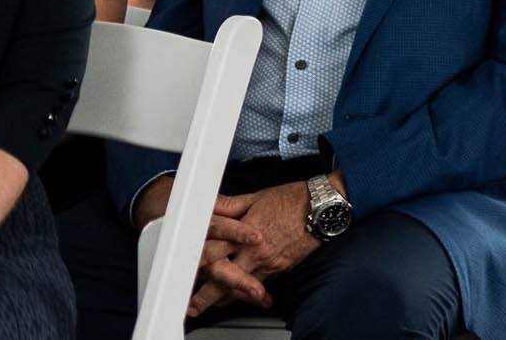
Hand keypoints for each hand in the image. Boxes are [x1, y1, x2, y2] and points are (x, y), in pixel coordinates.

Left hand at [187, 182, 316, 318]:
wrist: (324, 208)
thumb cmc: (293, 199)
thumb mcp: (257, 198)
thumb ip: (230, 205)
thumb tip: (209, 205)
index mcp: (244, 233)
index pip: (212, 252)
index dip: (194, 263)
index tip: (182, 271)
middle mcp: (254, 252)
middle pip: (223, 279)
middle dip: (205, 296)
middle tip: (191, 306)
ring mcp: (268, 263)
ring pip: (240, 288)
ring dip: (224, 299)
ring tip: (212, 307)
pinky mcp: (280, 269)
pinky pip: (260, 285)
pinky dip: (250, 294)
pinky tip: (244, 298)